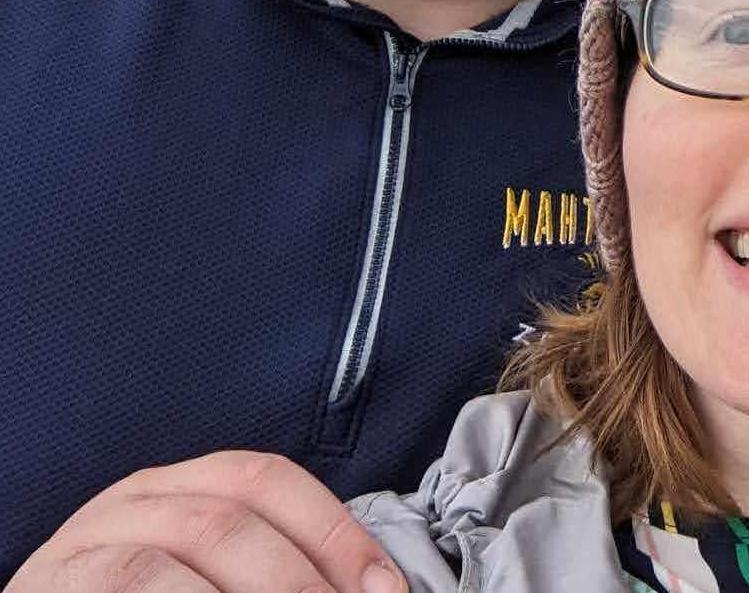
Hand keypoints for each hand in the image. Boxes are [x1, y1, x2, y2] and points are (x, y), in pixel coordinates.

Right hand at [11, 450, 406, 591]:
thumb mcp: (204, 572)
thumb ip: (266, 566)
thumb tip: (368, 590)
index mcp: (180, 485)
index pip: (268, 480)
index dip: (334, 531)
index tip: (385, 590)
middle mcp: (133, 500)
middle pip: (230, 523)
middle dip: (298, 583)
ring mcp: (85, 546)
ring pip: (175, 562)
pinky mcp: (50, 591)